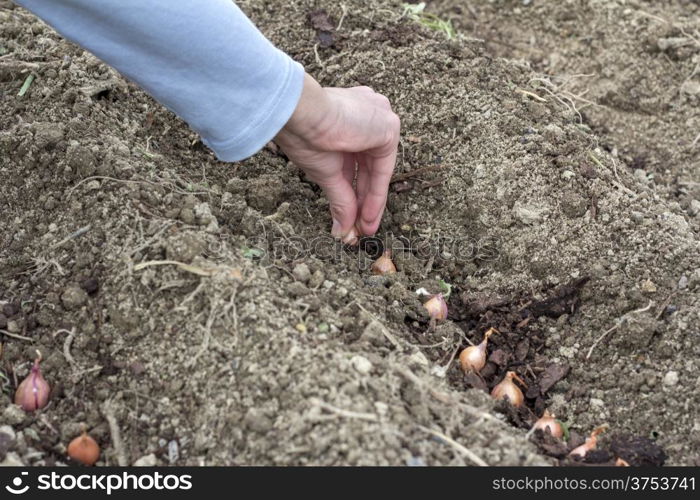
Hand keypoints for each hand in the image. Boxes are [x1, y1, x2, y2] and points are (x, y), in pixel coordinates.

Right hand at [275, 73, 399, 243]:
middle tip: (359, 230)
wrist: (301, 114)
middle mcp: (367, 116)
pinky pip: (384, 168)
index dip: (354, 194)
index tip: (350, 220)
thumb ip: (340, 200)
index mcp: (348, 120)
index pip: (357, 163)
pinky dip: (376, 194)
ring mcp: (379, 119)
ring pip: (378, 170)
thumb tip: (341, 230)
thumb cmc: (304, 134)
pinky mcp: (387, 126)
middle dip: (364, 203)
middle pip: (370, 169)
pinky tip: (367, 214)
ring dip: (371, 203)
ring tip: (364, 228)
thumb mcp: (325, 172)